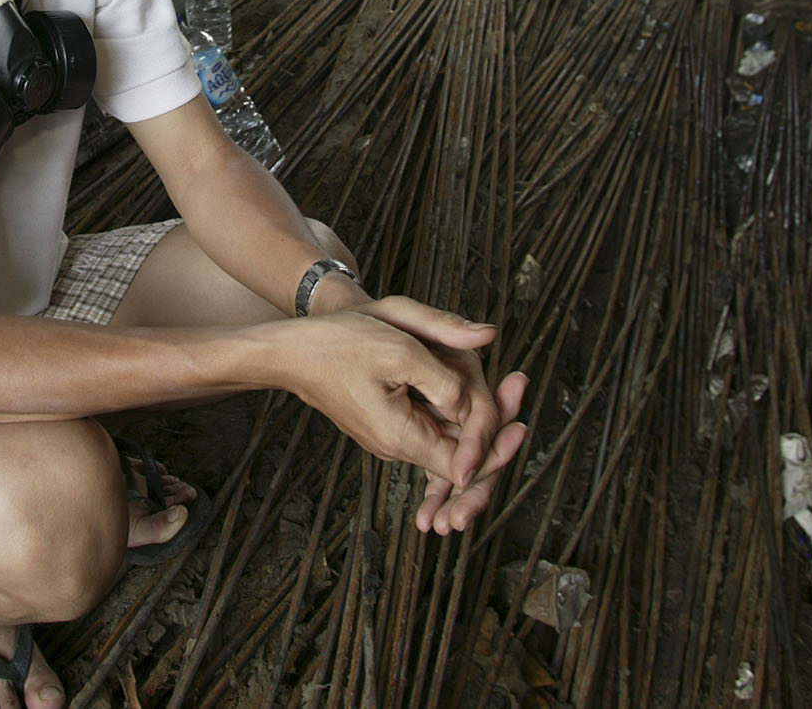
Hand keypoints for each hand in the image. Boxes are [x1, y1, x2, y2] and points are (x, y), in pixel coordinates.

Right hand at [285, 298, 528, 532]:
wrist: (290, 351)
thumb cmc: (336, 345)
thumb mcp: (399, 348)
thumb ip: (446, 376)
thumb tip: (478, 395)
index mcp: (402, 437)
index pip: (466, 466)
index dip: (497, 447)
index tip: (521, 420)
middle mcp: (399, 446)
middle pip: (463, 454)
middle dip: (496, 426)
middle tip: (520, 386)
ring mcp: (393, 436)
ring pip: (450, 434)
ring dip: (478, 412)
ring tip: (509, 382)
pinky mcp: (389, 421)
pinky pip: (432, 422)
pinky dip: (456, 408)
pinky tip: (475, 384)